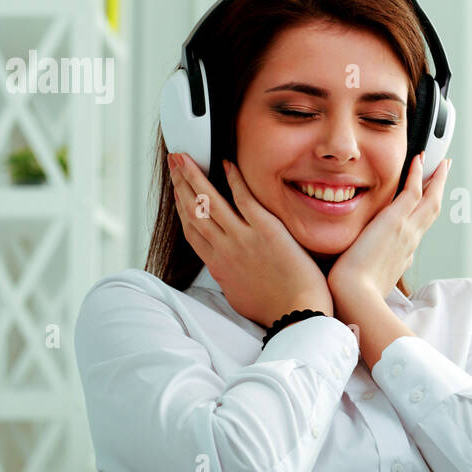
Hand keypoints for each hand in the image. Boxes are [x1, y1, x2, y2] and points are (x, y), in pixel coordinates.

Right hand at [168, 153, 333, 327]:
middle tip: (173, 162)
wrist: (297, 314)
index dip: (179, 206)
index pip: (191, 230)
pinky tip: (226, 164)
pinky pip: (244, 198)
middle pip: (193, 210)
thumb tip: (224, 268)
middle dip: (180, 182)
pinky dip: (233, 180)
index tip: (175, 190)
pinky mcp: (265, 230)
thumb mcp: (238, 296)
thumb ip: (228, 276)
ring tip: (185, 157)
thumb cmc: (273, 308)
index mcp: (218, 265)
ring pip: (209, 201)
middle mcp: (224, 249)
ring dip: (194, 176)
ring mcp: (243, 238)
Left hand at [328, 151, 450, 305]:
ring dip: (436, 179)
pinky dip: (418, 175)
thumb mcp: (364, 283)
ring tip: (440, 162)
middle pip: (430, 212)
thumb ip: (364, 272)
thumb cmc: (352, 295)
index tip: (424, 205)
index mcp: (401, 256)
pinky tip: (418, 160)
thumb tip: (356, 268)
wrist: (354, 298)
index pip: (417, 230)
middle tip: (443, 174)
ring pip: (429, 200)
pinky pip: (413, 191)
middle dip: (438, 192)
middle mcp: (409, 242)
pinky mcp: (396, 221)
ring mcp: (406, 231)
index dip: (423, 215)